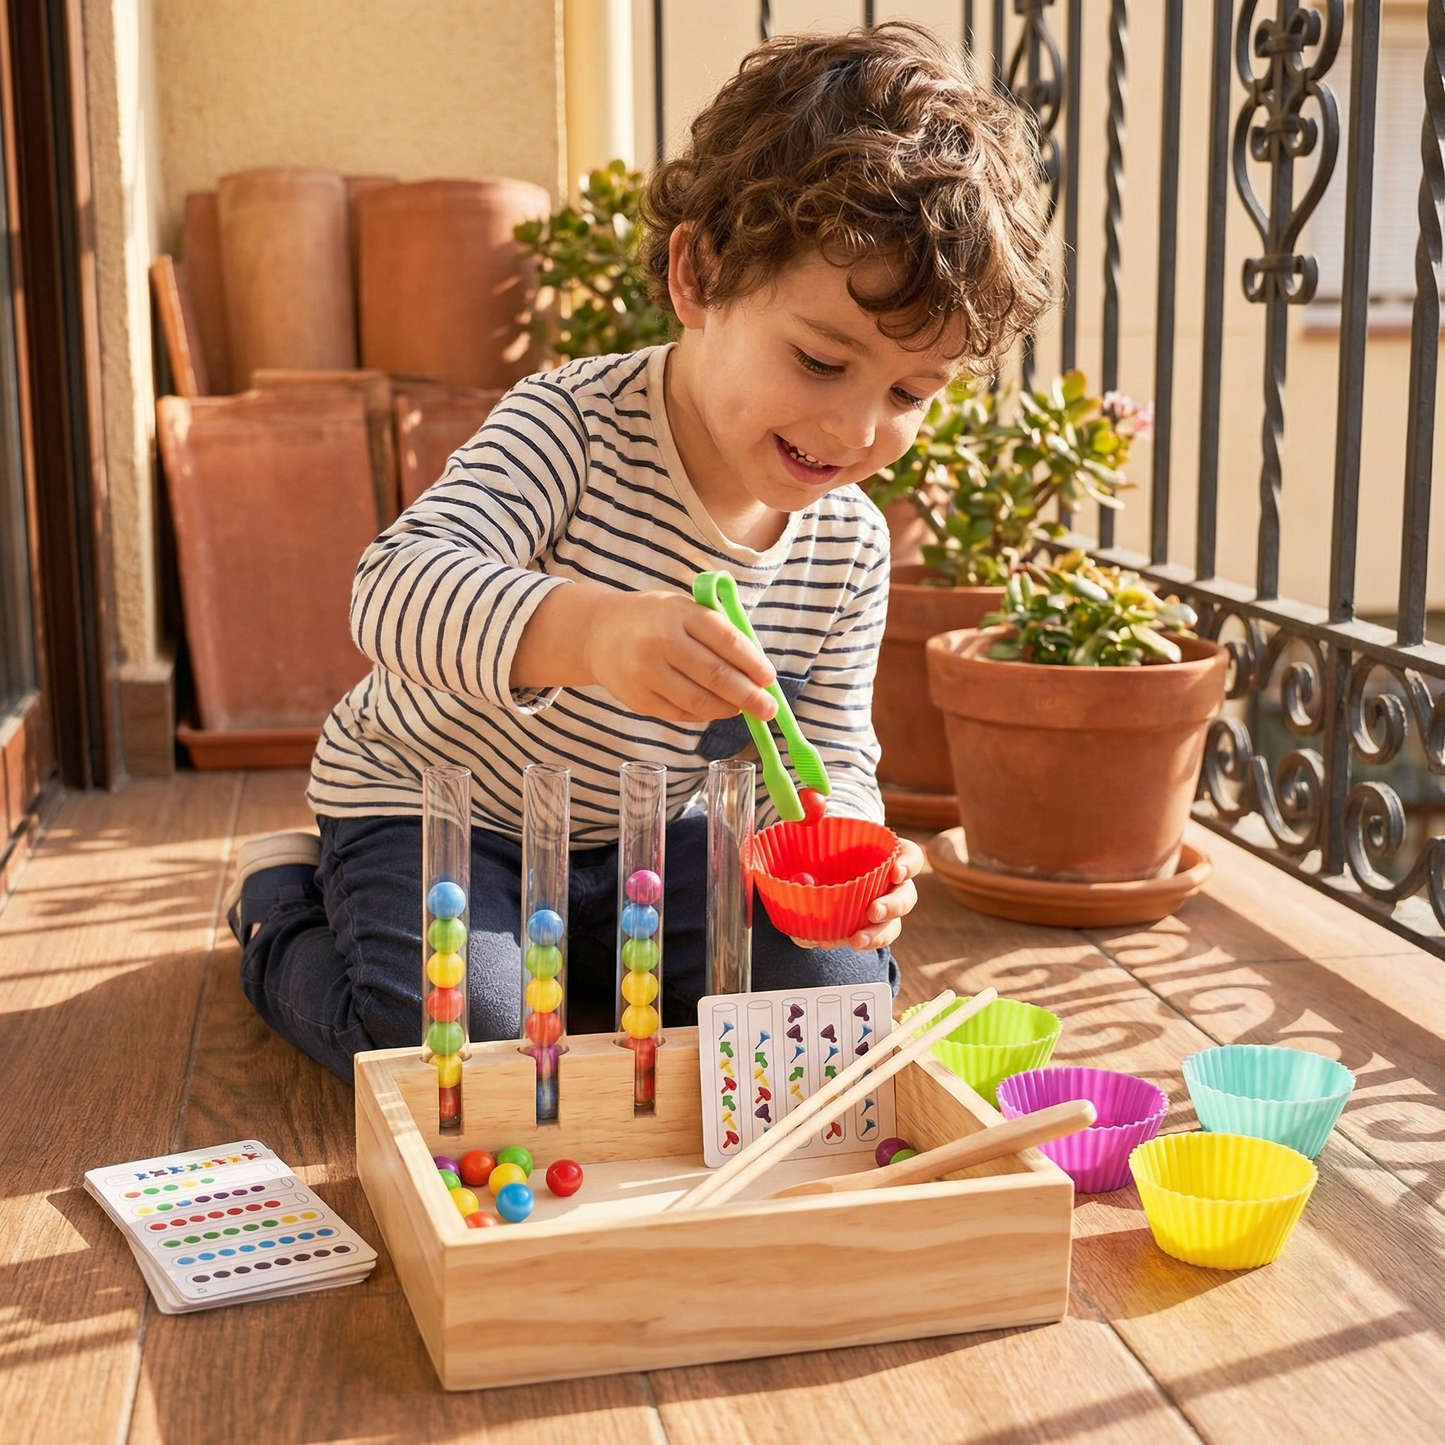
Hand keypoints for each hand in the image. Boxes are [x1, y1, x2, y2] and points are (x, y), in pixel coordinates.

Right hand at [585, 589, 777, 723]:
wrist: (598, 633)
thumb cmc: (655, 621)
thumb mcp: (684, 609)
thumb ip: (717, 632)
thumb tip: (757, 671)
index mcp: (679, 613)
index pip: (725, 640)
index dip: (752, 663)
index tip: (769, 678)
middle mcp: (661, 641)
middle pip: (715, 675)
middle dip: (748, 695)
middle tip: (769, 708)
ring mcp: (646, 673)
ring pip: (699, 700)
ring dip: (728, 709)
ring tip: (744, 709)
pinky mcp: (638, 699)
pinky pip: (681, 713)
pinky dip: (704, 714)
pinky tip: (715, 708)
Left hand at [791, 837, 923, 951]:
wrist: (820, 866)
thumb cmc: (828, 845)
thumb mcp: (823, 832)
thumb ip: (813, 826)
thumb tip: (802, 825)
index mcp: (890, 856)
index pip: (911, 857)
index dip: (907, 864)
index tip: (895, 871)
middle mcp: (893, 885)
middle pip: (906, 896)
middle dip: (893, 905)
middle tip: (873, 911)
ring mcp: (882, 909)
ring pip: (893, 925)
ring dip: (877, 934)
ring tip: (856, 940)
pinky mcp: (866, 927)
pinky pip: (867, 939)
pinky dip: (851, 941)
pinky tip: (829, 941)